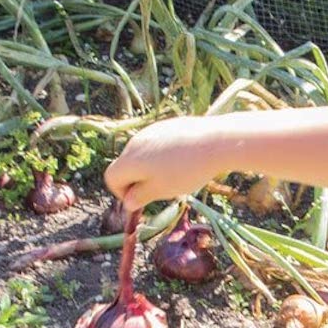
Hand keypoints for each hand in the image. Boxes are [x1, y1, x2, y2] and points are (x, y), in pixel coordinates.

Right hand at [104, 116, 222, 209]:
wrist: (216, 142)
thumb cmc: (186, 171)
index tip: (142, 200)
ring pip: (142, 155)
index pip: (111, 178)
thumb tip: (128, 202)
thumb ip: (140, 196)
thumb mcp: (161, 190)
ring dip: (151, 169)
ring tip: (177, 176)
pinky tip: (185, 161)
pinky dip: (164, 156)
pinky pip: (157, 144)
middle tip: (162, 190)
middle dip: (138, 181)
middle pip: (126, 165)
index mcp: (129, 160)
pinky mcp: (167, 125)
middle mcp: (134, 142)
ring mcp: (151, 131)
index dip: (122, 193)